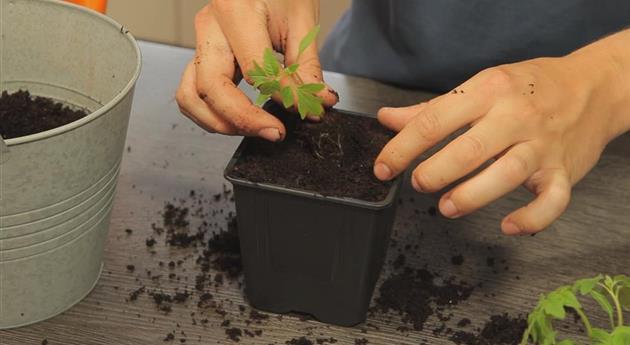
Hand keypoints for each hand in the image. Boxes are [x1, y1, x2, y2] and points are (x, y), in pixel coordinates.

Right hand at [176, 0, 337, 140]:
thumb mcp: (302, 22)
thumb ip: (307, 68)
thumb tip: (316, 104)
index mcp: (234, 11)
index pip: (255, 70)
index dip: (283, 96)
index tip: (306, 110)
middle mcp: (209, 26)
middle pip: (211, 88)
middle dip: (243, 120)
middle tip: (276, 132)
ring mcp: (201, 41)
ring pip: (190, 96)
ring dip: (220, 122)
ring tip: (255, 129)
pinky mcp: (201, 53)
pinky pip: (192, 92)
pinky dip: (210, 113)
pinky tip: (238, 119)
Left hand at [374, 55, 628, 234]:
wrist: (595, 87)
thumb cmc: (530, 87)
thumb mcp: (481, 86)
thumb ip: (432, 108)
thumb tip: (388, 119)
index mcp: (488, 91)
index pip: (434, 121)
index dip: (402, 148)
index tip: (383, 167)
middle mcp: (516, 117)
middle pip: (469, 149)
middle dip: (435, 172)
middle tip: (418, 183)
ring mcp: (542, 146)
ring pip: (506, 175)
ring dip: (471, 196)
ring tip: (447, 207)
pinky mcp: (565, 171)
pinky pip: (552, 201)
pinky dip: (531, 218)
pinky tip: (507, 226)